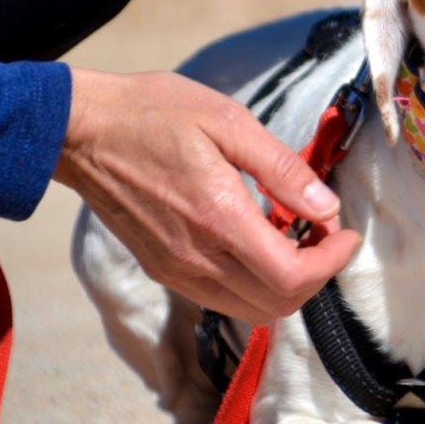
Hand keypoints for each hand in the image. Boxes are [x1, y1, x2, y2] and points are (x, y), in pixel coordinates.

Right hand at [55, 68, 360, 322]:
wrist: (77, 131)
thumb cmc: (153, 114)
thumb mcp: (228, 122)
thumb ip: (281, 170)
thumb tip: (326, 207)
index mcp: (218, 219)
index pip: (292, 277)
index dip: (332, 263)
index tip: (347, 233)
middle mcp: (197, 259)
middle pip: (278, 305)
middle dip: (317, 276)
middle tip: (328, 235)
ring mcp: (177, 271)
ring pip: (252, 310)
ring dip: (288, 284)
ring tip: (300, 238)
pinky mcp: (164, 270)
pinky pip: (224, 298)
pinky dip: (256, 284)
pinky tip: (262, 242)